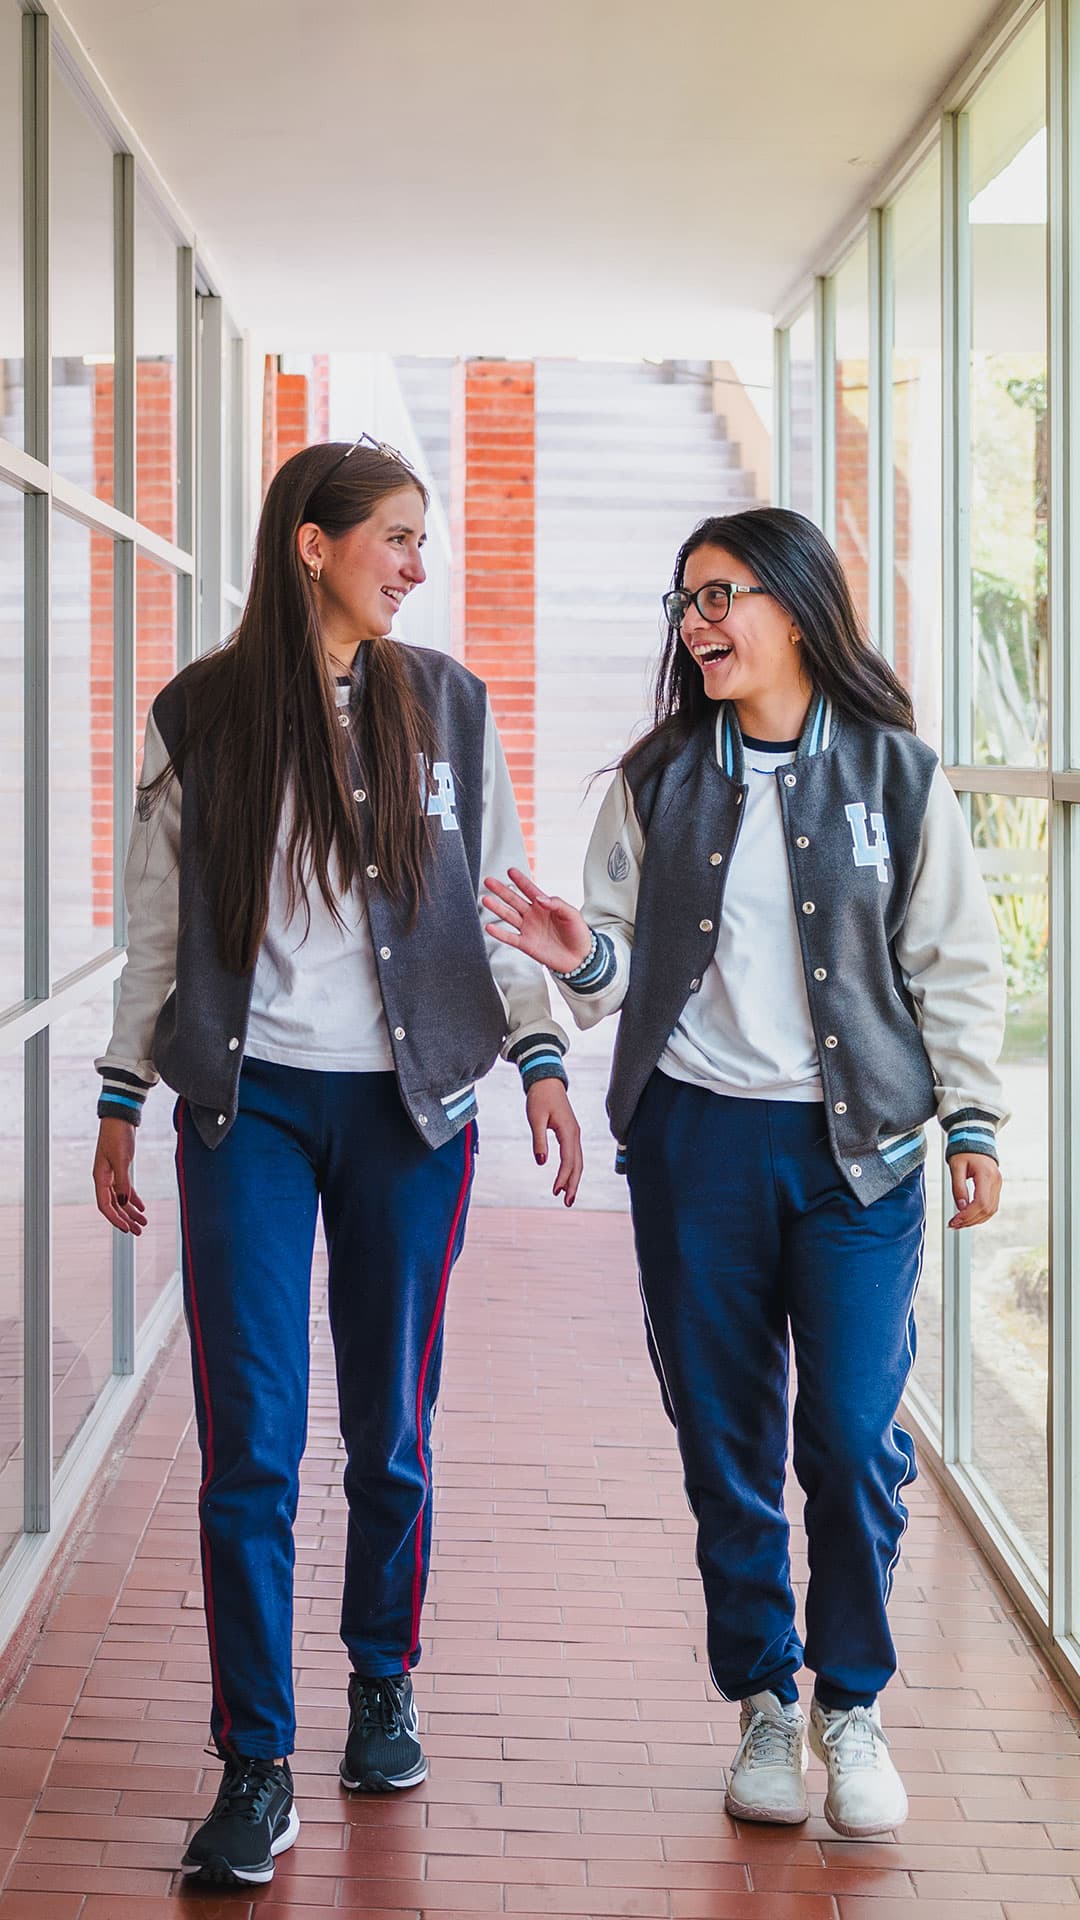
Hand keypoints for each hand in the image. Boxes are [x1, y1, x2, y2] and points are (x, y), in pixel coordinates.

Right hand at [92, 1118, 147, 1234]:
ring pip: (121, 1199)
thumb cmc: (117, 1136)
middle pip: (114, 1205)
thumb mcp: (121, 1159)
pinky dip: (133, 1199)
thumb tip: (123, 1202)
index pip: (105, 1205)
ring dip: (131, 1212)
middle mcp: (104, 1179)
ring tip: (143, 1223)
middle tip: (138, 1232)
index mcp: (100, 1177)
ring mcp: (112, 1174)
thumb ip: (122, 1182)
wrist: (120, 1118)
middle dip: (125, 1219)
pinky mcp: (120, 1169)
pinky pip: (126, 1189)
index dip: (115, 1219)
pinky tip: (142, 1207)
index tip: (127, 1229)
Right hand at [482, 867, 592, 974]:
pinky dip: (499, 933)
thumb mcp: (572, 914)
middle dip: (501, 890)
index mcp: (545, 905)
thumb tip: (540, 898)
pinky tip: (490, 927)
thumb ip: (556, 904)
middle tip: (489, 881)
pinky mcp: (525, 944)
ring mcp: (528, 929)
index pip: (529, 889)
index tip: (510, 871)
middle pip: (513, 900)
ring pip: (508, 916)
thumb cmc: (578, 934)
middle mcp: (533, 915)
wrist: (579, 957)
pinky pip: (509, 937)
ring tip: (485, 900)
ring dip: (496, 908)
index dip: (520, 880)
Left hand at [526, 1080, 582, 1207]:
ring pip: (578, 1161)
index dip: (563, 1177)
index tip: (555, 1191)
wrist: (547, 1082)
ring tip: (567, 1196)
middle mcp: (575, 1134)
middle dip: (573, 1184)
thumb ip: (539, 1140)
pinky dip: (571, 1169)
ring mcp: (574, 1134)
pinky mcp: (570, 1133)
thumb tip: (541, 1162)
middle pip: (578, 1164)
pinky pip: (574, 1155)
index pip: (569, 1160)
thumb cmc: (540, 1098)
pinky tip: (565, 1179)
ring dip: (573, 1179)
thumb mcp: (535, 1118)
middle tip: (567, 1203)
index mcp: (568, 1131)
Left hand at [947, 1152, 1001, 1228]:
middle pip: (987, 1210)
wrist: (976, 1140)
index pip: (981, 1203)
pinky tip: (968, 1217)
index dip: (968, 1215)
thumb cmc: (964, 1151)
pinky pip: (991, 1206)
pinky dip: (980, 1214)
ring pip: (991, 1211)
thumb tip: (961, 1207)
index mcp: (986, 1175)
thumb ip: (958, 1187)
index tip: (954, 1220)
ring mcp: (998, 1185)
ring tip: (959, 1223)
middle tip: (953, 1225)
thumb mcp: (956, 1167)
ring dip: (975, 1220)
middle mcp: (996, 1181)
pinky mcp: (996, 1187)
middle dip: (970, 1220)